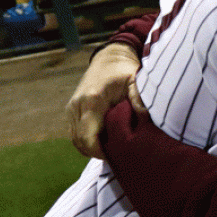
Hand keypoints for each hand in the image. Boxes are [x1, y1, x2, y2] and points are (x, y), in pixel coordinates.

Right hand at [66, 43, 144, 158]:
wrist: (109, 59)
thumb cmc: (124, 71)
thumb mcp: (135, 80)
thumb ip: (139, 98)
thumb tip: (145, 116)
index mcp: (92, 101)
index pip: (88, 138)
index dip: (99, 152)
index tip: (115, 157)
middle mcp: (77, 105)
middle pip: (80, 142)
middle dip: (96, 153)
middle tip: (116, 157)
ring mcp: (71, 108)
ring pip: (75, 140)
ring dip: (90, 148)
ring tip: (111, 151)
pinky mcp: (71, 110)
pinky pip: (75, 133)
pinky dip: (86, 141)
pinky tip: (103, 142)